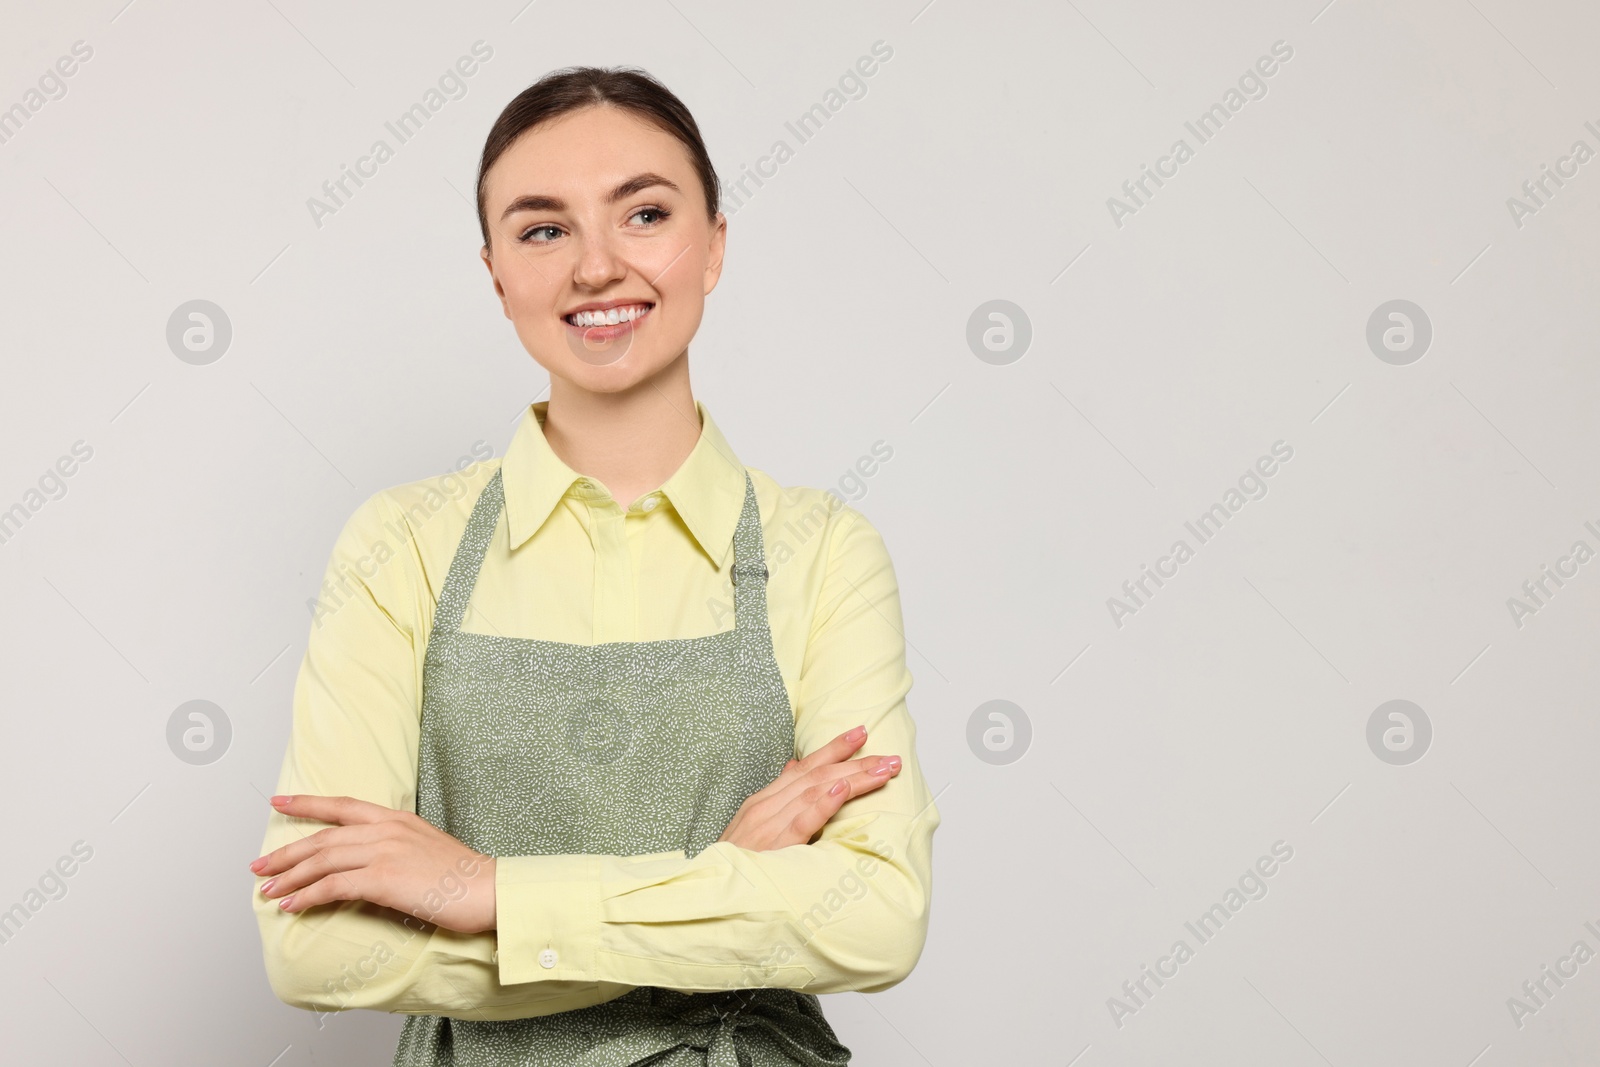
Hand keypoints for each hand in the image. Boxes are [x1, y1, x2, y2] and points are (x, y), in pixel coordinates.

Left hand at [250, 794, 496, 934]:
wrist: (487, 889)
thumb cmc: (462, 876)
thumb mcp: (426, 847)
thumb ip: (395, 847)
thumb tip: (369, 863)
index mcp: (395, 819)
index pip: (342, 805)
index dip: (307, 803)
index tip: (278, 803)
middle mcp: (385, 829)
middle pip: (322, 837)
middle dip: (285, 852)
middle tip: (258, 866)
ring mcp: (383, 852)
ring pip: (321, 860)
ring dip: (289, 877)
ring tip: (268, 890)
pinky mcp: (383, 878)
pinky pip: (333, 886)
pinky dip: (307, 896)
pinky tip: (292, 906)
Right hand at [717, 725, 900, 851]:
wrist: (707, 891)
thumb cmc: (734, 863)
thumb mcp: (753, 826)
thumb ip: (777, 798)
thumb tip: (795, 768)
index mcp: (763, 801)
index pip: (805, 767)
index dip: (834, 748)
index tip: (862, 734)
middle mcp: (766, 806)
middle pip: (816, 775)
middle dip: (855, 762)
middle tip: (890, 757)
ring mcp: (768, 826)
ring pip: (815, 791)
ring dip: (852, 778)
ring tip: (881, 770)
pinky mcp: (772, 848)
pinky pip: (801, 821)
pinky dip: (823, 803)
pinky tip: (842, 791)